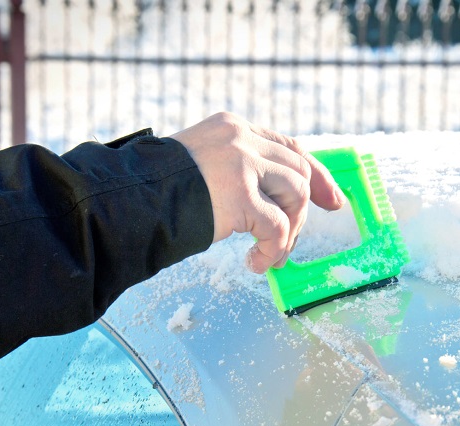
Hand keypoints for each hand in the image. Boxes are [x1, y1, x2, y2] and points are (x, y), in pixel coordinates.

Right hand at [170, 112, 345, 273]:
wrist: (127, 200)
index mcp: (232, 127)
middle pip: (298, 172)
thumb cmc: (158, 192)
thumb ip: (238, 170)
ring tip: (269, 255)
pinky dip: (273, 250)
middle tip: (290, 243)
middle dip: (302, 212)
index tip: (332, 200)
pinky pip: (277, 228)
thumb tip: (276, 199)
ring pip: (295, 195)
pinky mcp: (239, 195)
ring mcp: (241, 163)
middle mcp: (240, 138)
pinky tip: (255, 263)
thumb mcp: (203, 166)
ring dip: (289, 233)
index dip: (316, 175)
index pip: (289, 147)